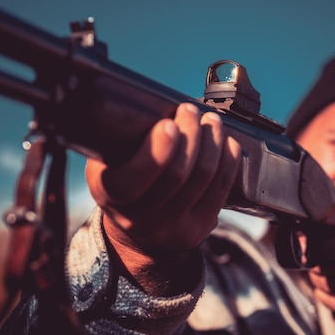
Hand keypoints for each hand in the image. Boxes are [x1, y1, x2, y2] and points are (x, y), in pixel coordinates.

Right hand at [85, 103, 240, 293]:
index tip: (168, 123)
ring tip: (211, 120)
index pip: (132, 179)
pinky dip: (228, 161)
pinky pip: (220, 190)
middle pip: (176, 174)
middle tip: (191, 110)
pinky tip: (228, 143)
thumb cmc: (125, 182)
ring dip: (212, 142)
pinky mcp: (198, 230)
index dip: (156, 151)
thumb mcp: (106, 165)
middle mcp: (138, 219)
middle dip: (190, 134)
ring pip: (202, 178)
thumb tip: (151, 100)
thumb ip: (119, 141)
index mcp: (110, 196)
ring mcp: (170, 228)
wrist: (139, 234)